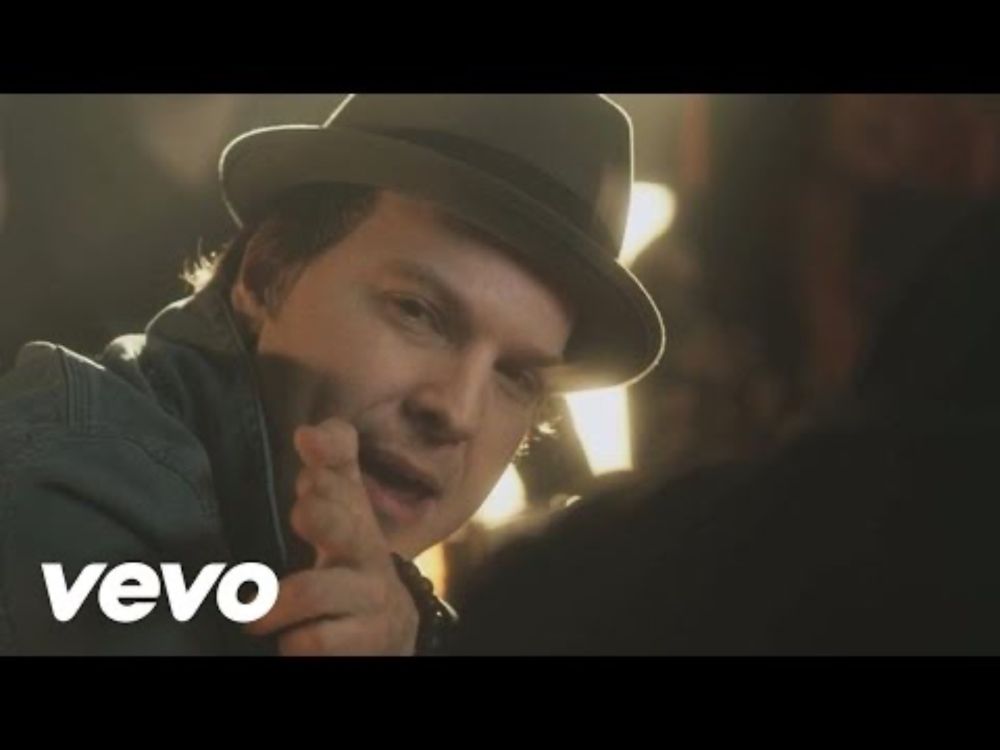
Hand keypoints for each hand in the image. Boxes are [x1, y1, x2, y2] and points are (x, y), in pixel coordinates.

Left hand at [245, 419, 418, 654]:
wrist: (389, 628)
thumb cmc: (348, 561)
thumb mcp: (340, 512)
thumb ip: (327, 468)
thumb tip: (307, 432)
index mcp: (351, 512)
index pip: (344, 473)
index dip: (328, 456)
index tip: (306, 441)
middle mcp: (365, 548)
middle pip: (345, 522)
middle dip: (322, 515)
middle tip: (299, 514)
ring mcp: (369, 596)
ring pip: (313, 590)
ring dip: (275, 602)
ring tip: (251, 616)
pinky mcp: (368, 639)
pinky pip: (316, 641)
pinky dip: (294, 642)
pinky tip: (287, 642)